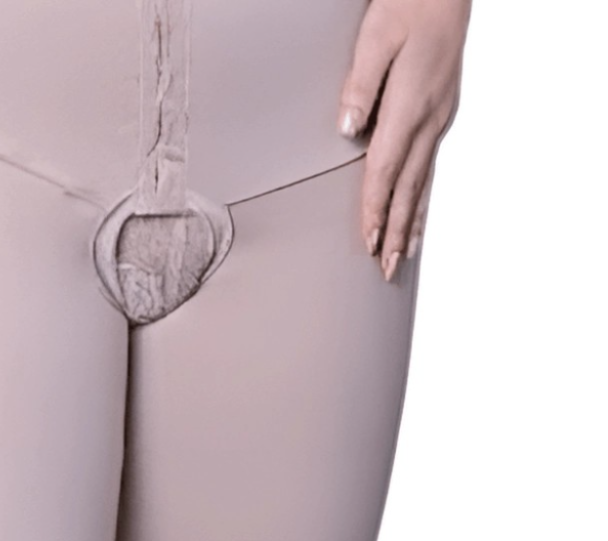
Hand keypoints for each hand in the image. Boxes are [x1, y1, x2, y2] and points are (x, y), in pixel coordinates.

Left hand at [337, 0, 471, 280]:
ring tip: (403, 257)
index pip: (385, 170)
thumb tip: (347, 129)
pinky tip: (418, 216)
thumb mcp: (376, 38)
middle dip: (397, 231)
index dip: (375, 208)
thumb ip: (360, 85)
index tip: (369, 241)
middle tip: (388, 269)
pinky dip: (422, 198)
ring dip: (412, 223)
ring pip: (422, 183)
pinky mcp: (440, 115)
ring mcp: (438, 119)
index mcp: (410, 106)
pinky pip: (429, 168)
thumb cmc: (408, 6)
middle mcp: (429, 119)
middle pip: (408, 188)